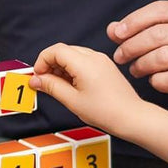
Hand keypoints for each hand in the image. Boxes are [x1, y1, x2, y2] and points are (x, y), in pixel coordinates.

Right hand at [30, 43, 146, 136]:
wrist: (131, 117)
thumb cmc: (106, 111)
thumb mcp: (72, 100)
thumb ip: (51, 87)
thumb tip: (35, 79)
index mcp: (84, 63)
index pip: (55, 50)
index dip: (42, 61)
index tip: (37, 76)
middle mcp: (94, 57)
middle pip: (63, 51)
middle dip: (50, 64)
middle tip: (44, 83)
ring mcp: (101, 60)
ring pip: (73, 55)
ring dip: (61, 67)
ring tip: (59, 87)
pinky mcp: (105, 66)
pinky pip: (83, 60)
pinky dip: (72, 69)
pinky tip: (72, 86)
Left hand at [109, 1, 167, 123]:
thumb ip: (144, 31)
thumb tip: (112, 29)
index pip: (161, 10)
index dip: (134, 20)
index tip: (117, 33)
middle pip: (158, 34)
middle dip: (132, 45)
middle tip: (120, 57)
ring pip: (162, 57)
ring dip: (141, 65)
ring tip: (135, 70)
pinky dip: (155, 81)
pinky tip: (154, 81)